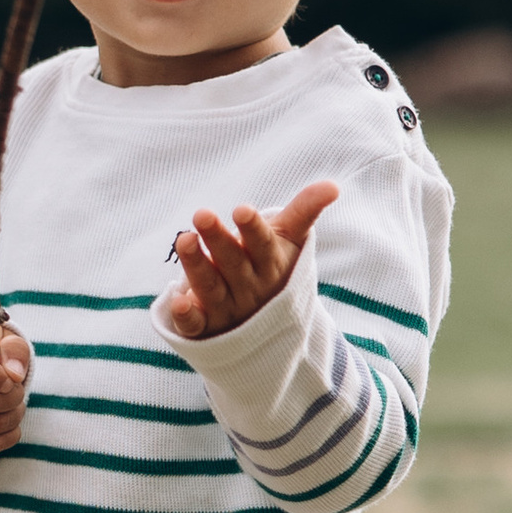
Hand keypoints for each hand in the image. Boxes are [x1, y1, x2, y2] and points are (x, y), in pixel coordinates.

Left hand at [157, 183, 337, 339]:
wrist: (265, 323)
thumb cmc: (272, 267)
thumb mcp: (289, 240)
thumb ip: (305, 211)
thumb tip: (334, 186)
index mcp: (269, 263)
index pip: (262, 245)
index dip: (254, 229)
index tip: (242, 210)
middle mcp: (248, 286)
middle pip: (232, 263)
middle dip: (218, 239)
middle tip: (201, 214)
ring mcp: (227, 308)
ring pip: (210, 287)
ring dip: (197, 266)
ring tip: (184, 240)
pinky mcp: (205, 326)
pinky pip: (196, 324)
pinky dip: (187, 316)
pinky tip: (177, 302)